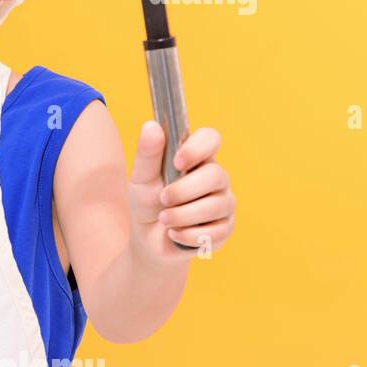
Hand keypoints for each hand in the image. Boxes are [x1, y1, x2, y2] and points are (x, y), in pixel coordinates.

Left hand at [128, 120, 235, 261]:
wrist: (148, 240)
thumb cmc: (146, 204)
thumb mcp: (140, 179)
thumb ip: (147, 154)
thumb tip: (151, 125)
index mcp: (196, 159)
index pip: (211, 138)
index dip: (198, 148)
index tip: (177, 162)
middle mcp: (215, 178)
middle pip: (215, 175)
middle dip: (184, 190)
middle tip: (162, 199)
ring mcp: (224, 203)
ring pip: (216, 205)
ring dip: (183, 215)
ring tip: (164, 220)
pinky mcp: (225, 228)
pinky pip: (216, 231)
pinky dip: (188, 234)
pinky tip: (174, 234)